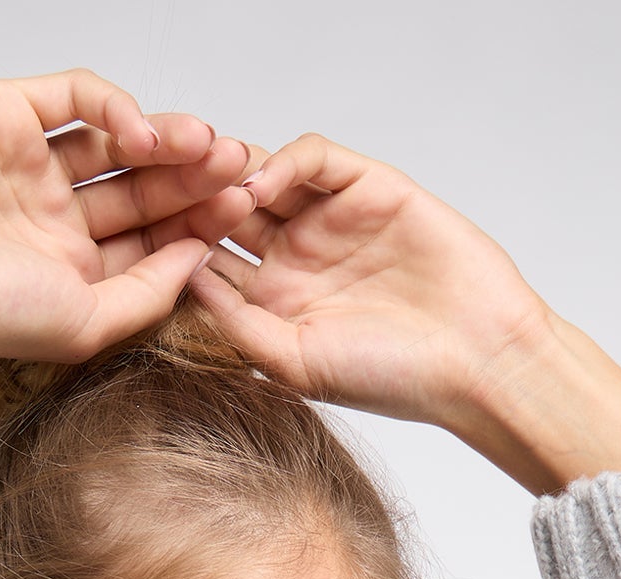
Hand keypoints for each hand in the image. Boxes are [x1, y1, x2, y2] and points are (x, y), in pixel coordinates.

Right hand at [0, 73, 252, 364]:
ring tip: (209, 146)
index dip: (197, 223)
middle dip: (195, 178)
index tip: (241, 216)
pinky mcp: (9, 113)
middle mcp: (53, 216)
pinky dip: (118, 107)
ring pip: (119, 140)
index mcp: (70, 270)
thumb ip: (148, 294)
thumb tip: (200, 258)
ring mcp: (32, 163)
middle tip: (241, 169)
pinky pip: (77, 96)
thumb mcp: (87, 323)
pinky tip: (146, 133)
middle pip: (143, 188)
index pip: (149, 238)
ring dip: (168, 140)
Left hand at [186, 136, 620, 491]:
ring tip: (210, 187)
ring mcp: (328, 220)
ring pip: (262, 176)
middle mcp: (294, 259)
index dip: (176, 251)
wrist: (475, 358)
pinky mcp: (366, 187)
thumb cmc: (393, 378)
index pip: (208, 262)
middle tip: (166, 198)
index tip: (145, 249)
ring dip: (232, 176)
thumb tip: (182, 282)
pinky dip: (283, 162)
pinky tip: (260, 185)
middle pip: (226, 212)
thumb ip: (236, 324)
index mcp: (271, 304)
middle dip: (195, 202)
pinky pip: (313, 158)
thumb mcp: (295, 365)